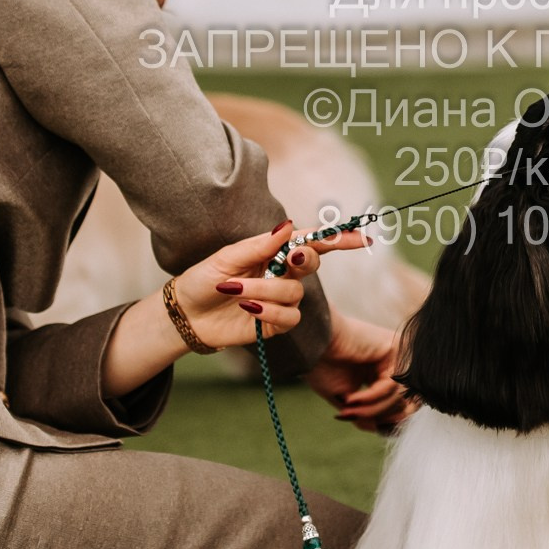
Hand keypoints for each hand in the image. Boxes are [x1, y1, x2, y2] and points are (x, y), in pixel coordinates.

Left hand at [164, 219, 366, 349]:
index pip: (312, 243)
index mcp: (274, 252)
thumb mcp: (226, 258)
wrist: (186, 314)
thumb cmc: (204, 280)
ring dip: (266, 290)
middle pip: (311, 264)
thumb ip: (260, 245)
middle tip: (291, 259)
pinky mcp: (276, 324)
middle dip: (304, 261)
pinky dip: (269, 311)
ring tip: (237, 291)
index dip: (339, 239)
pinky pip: (288, 317)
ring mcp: (281, 300)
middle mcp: (282, 274)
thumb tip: (289, 225)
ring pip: (294, 293)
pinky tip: (248, 309)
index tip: (362, 238)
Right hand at [308, 309, 411, 433]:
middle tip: (359, 422)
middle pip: (405, 401)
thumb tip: (382, 430)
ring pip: (398, 395)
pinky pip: (390, 384)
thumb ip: (366, 414)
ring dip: (371, 410)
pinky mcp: (393, 348)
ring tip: (347, 410)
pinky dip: (370, 398)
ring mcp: (395, 354)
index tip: (368, 427)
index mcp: (381, 372)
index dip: (389, 421)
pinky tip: (350, 399)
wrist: (308, 342)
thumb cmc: (321, 366)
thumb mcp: (347, 399)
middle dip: (383, 417)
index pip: (400, 403)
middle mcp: (392, 362)